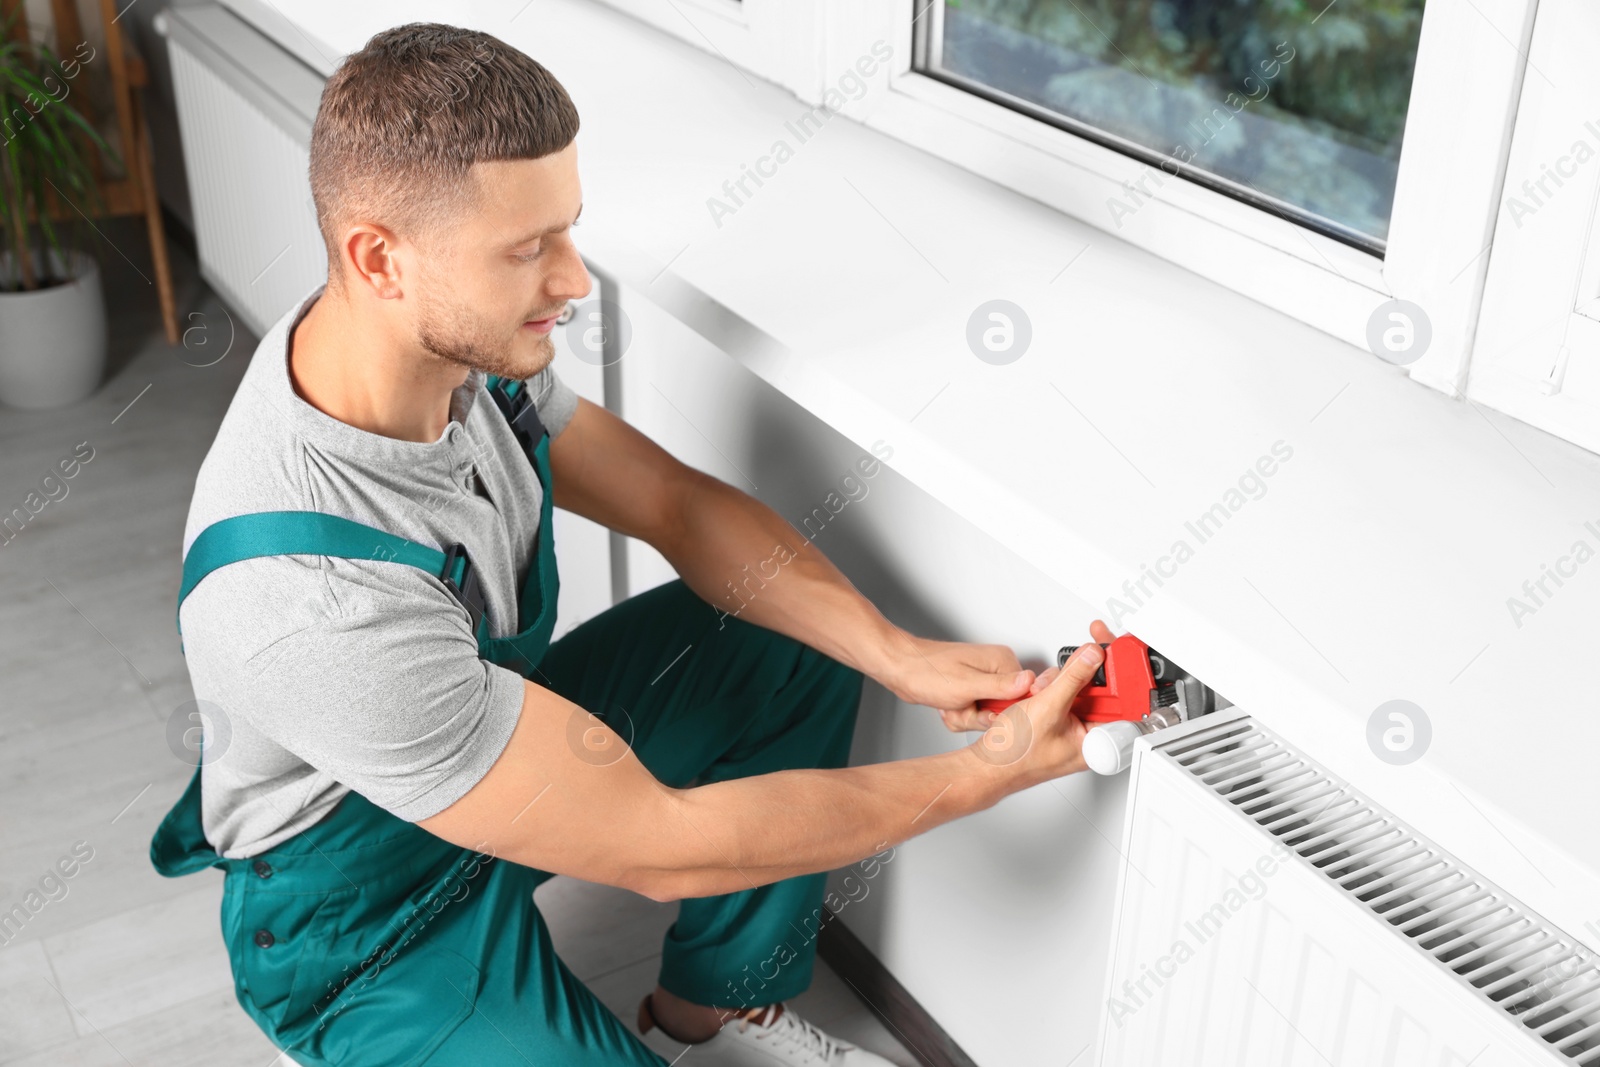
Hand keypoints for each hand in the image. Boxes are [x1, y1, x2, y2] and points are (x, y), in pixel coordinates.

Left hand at [875, 633, 1035, 729]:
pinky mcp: (973, 690)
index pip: (1025, 698)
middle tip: (961, 707)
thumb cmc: (926, 671)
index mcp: (1002, 662)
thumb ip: (1000, 687)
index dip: (1004, 714)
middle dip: (979, 718)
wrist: (899, 669)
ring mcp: (985, 681)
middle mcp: (997, 670)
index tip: (985, 714)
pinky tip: (948, 706)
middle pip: (1005, 712)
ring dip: (966, 718)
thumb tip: (1031, 681)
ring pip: (988, 717)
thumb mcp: (966, 685)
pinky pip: (975, 715)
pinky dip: (960, 716)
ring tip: (951, 705)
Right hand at [967, 631, 1108, 783]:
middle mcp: (1084, 736)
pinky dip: (1047, 688)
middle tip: (1076, 659)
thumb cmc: (1015, 756)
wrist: (987, 764)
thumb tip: (1092, 657)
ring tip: (1039, 691)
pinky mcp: (1053, 720)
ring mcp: (1068, 728)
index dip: (1119, 676)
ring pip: (1076, 690)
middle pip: (1097, 692)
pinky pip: (1059, 695)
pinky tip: (1034, 694)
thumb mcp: (1047, 709)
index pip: (1121, 703)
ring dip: (1057, 682)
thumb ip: (1073, 678)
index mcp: (1094, 741)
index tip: (1113, 653)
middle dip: (1079, 675)